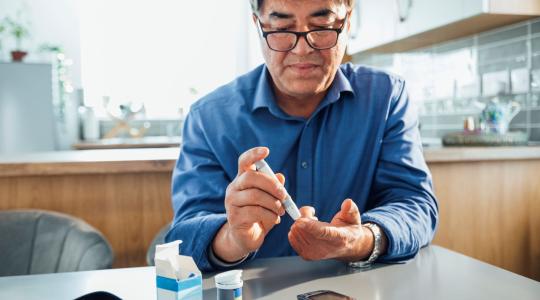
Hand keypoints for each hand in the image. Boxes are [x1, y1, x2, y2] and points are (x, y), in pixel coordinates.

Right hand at [212, 147, 286, 261]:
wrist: (245, 238)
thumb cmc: (258, 214)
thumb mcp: (269, 200)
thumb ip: (274, 188)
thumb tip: (280, 176)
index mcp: (242, 179)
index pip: (244, 161)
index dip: (253, 154)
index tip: (266, 151)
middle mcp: (233, 188)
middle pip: (250, 177)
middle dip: (271, 185)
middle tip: (284, 195)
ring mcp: (231, 203)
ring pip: (255, 196)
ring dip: (273, 203)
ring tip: (281, 211)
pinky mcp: (234, 218)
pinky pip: (255, 212)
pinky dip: (270, 216)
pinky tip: (275, 220)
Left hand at [288, 199, 379, 260]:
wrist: (347, 247)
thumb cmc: (349, 229)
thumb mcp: (353, 218)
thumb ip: (350, 210)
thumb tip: (347, 202)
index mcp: (339, 238)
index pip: (323, 233)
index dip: (310, 226)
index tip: (300, 220)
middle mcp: (326, 249)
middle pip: (306, 233)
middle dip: (304, 217)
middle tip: (313, 215)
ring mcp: (315, 254)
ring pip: (297, 234)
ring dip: (300, 223)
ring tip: (312, 223)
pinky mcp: (306, 256)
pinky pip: (292, 238)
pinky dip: (296, 230)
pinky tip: (305, 229)